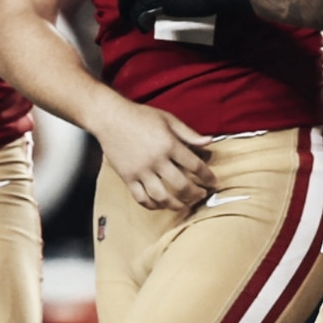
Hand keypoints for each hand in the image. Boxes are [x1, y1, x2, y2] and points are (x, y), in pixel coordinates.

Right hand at [91, 101, 215, 210]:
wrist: (110, 118)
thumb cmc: (140, 116)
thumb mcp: (168, 119)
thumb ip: (189, 133)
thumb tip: (209, 141)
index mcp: (169, 144)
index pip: (195, 165)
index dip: (207, 176)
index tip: (212, 181)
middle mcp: (156, 160)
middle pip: (181, 185)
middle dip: (195, 194)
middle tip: (201, 195)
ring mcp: (140, 171)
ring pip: (162, 197)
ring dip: (176, 204)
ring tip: (184, 204)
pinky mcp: (127, 177)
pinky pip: (141, 198)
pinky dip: (153, 205)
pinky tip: (161, 204)